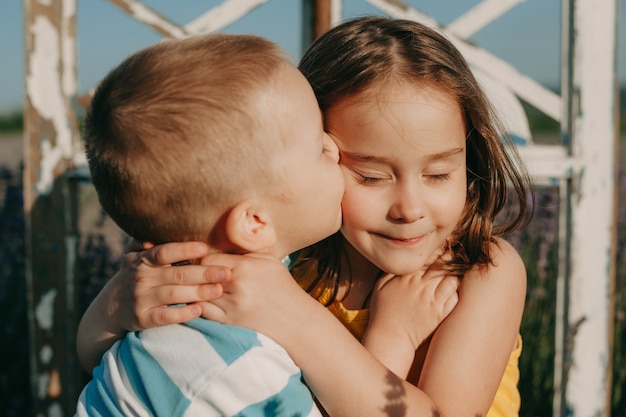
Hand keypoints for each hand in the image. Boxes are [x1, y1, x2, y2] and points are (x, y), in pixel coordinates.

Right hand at [77, 240, 230, 371]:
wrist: (110, 308)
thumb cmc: (133, 276)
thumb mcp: (133, 256)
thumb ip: (144, 240)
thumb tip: (158, 225)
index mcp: (142, 260)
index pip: (164, 252)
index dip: (184, 250)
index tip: (205, 248)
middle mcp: (141, 279)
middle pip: (176, 275)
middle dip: (204, 273)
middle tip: (225, 272)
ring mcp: (141, 299)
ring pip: (174, 294)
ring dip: (199, 292)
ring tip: (219, 290)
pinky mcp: (142, 319)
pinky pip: (165, 316)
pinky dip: (183, 313)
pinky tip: (199, 309)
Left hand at [196, 253, 304, 339]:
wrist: (294, 317)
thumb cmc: (281, 285)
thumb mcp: (269, 260)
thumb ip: (246, 251)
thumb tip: (226, 240)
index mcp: (245, 267)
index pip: (208, 259)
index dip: (201, 258)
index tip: (200, 259)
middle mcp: (236, 286)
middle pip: (200, 275)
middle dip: (194, 273)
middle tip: (190, 271)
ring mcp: (231, 305)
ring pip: (199, 293)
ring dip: (194, 288)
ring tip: (190, 284)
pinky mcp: (229, 320)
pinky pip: (203, 311)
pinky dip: (197, 304)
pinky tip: (197, 299)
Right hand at [362, 254, 458, 376]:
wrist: (390, 337)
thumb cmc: (383, 311)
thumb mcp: (380, 286)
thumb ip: (392, 270)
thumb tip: (404, 258)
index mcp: (408, 277)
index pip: (428, 256)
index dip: (437, 249)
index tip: (440, 247)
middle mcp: (422, 286)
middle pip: (443, 265)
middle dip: (450, 258)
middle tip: (452, 256)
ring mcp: (432, 301)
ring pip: (453, 280)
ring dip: (455, 274)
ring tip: (453, 273)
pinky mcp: (439, 314)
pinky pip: (455, 298)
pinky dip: (456, 292)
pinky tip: (452, 290)